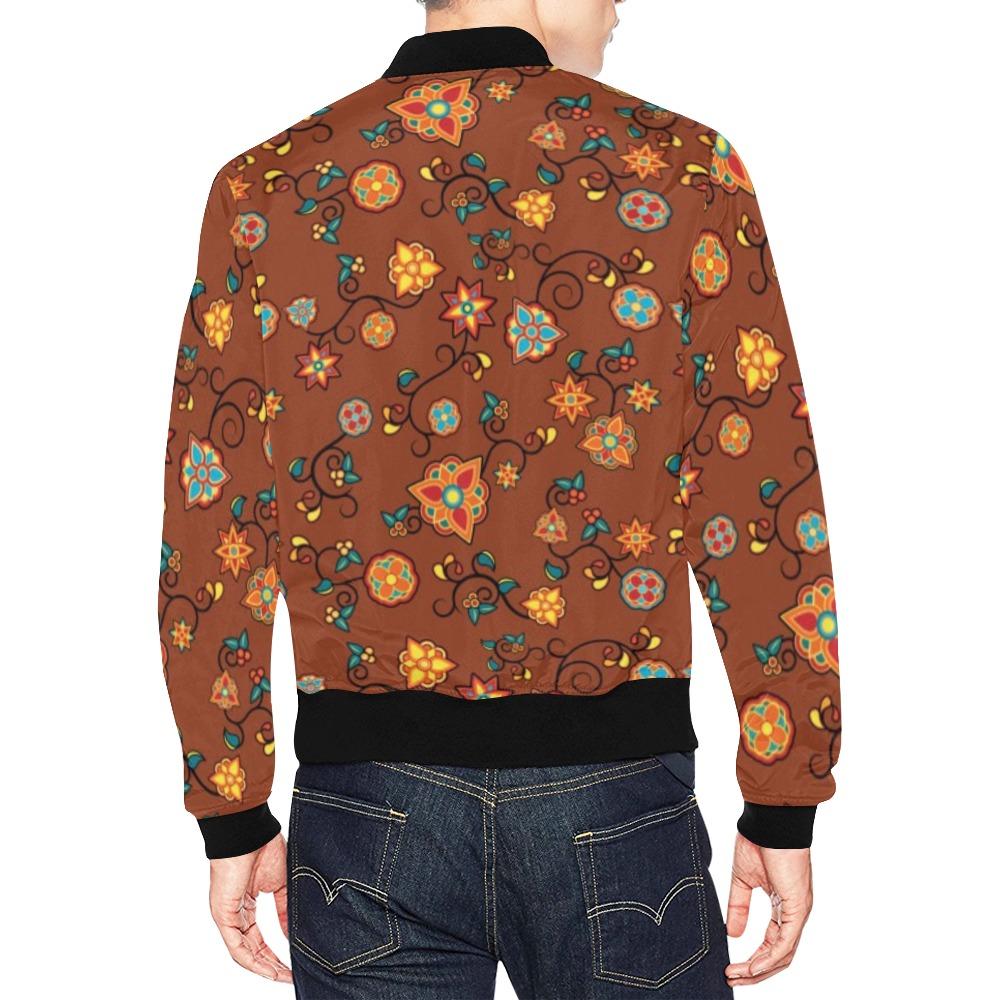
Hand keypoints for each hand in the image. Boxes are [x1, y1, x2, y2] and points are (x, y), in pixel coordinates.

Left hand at [209, 832, 292, 982]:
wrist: (250, 833)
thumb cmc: (263, 848)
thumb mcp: (280, 885)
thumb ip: (285, 910)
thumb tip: (293, 933)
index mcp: (246, 905)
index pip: (259, 938)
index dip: (275, 953)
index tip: (292, 963)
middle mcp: (234, 914)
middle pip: (252, 949)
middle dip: (271, 965)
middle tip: (289, 975)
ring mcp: (227, 916)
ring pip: (243, 952)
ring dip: (263, 967)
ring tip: (281, 976)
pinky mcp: (223, 915)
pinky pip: (236, 946)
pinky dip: (252, 960)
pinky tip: (267, 967)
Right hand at [725, 833, 812, 986]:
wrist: (769, 822)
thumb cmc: (759, 841)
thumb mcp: (743, 880)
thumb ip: (739, 907)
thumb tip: (733, 933)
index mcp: (784, 906)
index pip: (772, 944)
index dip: (753, 960)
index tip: (732, 968)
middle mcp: (794, 913)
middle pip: (779, 956)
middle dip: (755, 972)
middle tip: (733, 979)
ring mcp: (798, 912)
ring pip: (784, 954)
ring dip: (760, 970)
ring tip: (738, 976)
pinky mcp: (797, 908)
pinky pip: (786, 943)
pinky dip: (769, 958)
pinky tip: (753, 967)